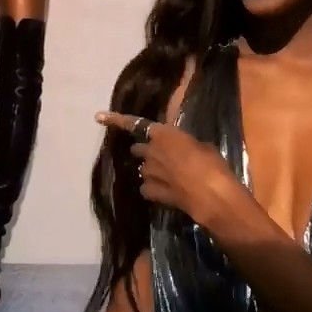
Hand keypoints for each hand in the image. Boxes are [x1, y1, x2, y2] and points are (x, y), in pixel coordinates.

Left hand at [95, 111, 240, 230]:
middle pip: (139, 149)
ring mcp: (150, 174)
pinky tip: (163, 192)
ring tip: (167, 177)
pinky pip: (147, 188)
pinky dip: (152, 189)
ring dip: (151, 171)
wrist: (211, 194)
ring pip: (143, 170)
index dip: (117, 120)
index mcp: (164, 135)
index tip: (99, 117)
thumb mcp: (203, 147)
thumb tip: (184, 149)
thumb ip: (187, 145)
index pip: (136, 124)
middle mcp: (152, 152)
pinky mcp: (153, 193)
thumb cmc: (212, 164)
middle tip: (159, 155)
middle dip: (145, 151)